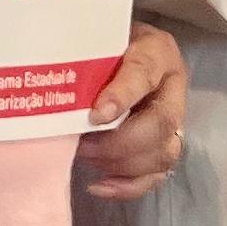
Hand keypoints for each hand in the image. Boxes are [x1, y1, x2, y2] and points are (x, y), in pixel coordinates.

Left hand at [76, 27, 187, 200]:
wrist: (107, 51)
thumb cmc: (97, 44)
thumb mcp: (93, 39)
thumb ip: (84, 56)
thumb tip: (53, 85)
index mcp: (157, 51)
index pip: (145, 72)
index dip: (123, 95)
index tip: (95, 115)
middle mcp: (172, 87)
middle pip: (161, 123)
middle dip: (119, 141)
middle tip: (82, 144)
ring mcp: (173, 121)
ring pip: (162, 153)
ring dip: (120, 163)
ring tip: (85, 157)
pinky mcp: (163, 147)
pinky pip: (155, 176)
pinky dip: (127, 186)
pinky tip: (98, 185)